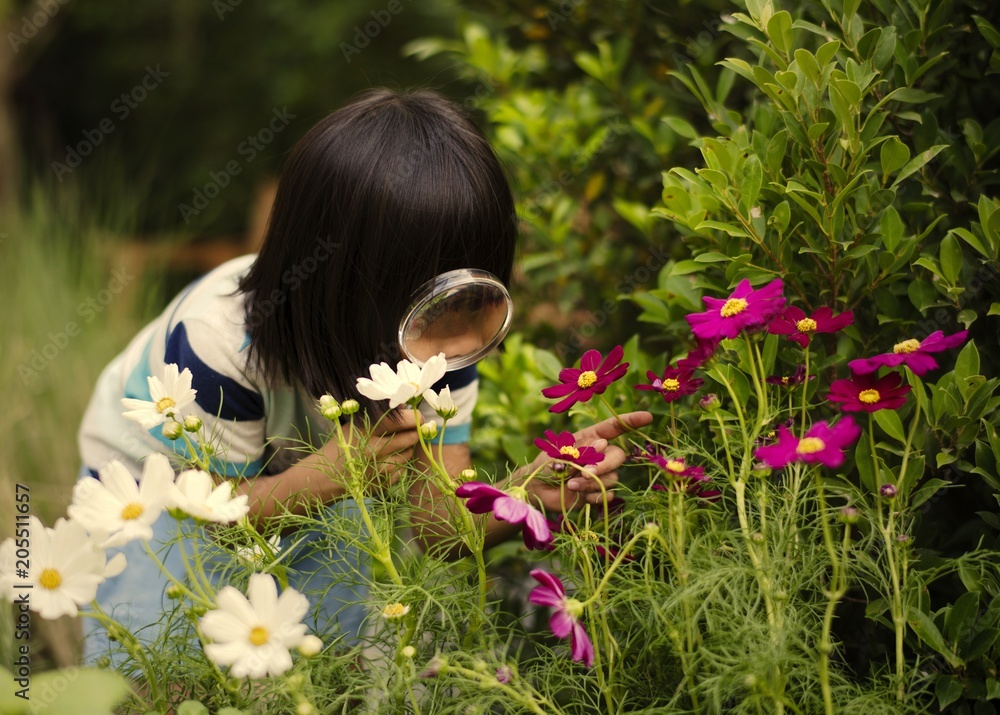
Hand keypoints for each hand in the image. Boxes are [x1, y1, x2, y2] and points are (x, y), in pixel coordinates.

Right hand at [320, 409, 419, 489]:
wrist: (328, 476)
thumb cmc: (343, 445)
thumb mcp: (356, 425)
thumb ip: (381, 414)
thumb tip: (405, 405)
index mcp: (367, 431)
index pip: (402, 421)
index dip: (414, 417)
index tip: (416, 416)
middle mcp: (376, 450)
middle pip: (411, 437)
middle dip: (414, 432)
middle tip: (411, 429)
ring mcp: (382, 469)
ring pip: (409, 453)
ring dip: (406, 448)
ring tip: (392, 445)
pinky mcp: (385, 482)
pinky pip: (403, 469)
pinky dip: (399, 463)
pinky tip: (386, 460)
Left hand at [521, 411, 652, 512]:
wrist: (537, 489)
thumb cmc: (546, 464)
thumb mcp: (559, 451)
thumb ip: (580, 449)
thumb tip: (603, 444)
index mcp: (591, 438)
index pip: (614, 427)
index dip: (631, 421)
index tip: (647, 416)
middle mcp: (600, 455)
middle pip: (618, 456)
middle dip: (604, 465)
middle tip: (585, 474)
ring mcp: (601, 474)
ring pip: (612, 477)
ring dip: (592, 483)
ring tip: (571, 485)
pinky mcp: (598, 492)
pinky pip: (607, 494)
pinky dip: (593, 496)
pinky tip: (579, 495)